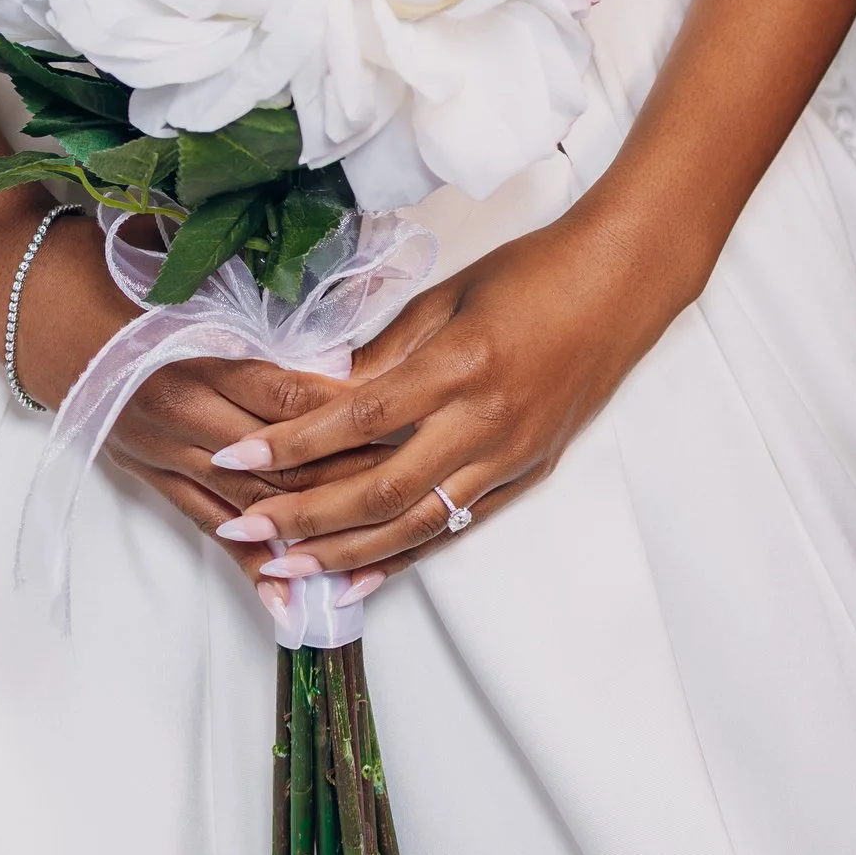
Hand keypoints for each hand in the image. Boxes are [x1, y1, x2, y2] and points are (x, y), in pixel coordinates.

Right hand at [6, 212, 363, 576]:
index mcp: (191, 357)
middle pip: (276, 458)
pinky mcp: (149, 476)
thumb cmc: (107, 274)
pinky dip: (246, 563)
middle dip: (342, 475)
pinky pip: (205, 526)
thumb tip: (324, 324)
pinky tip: (285, 597)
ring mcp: (162, 453)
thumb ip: (246, 304)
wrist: (29, 304)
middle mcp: (179, 415)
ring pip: (248, 500)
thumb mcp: (177, 274)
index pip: (282, 393)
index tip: (396, 417)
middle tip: (406, 485)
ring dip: (307, 525)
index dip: (341, 411)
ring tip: (367, 550)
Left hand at [201, 209, 687, 590]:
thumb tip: (319, 389)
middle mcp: (484, 423)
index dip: (293, 444)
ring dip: (344, 554)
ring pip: (414, 524)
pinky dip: (401, 560)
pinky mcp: (524, 477)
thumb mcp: (447, 295)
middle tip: (242, 529)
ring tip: (283, 570)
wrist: (621, 286)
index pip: (358, 416)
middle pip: (380, 488)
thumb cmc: (531, 273)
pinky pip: (453, 529)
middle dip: (304, 517)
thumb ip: (384, 349)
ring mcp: (508, 459)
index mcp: (459, 365)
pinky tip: (357, 581)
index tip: (235, 456)